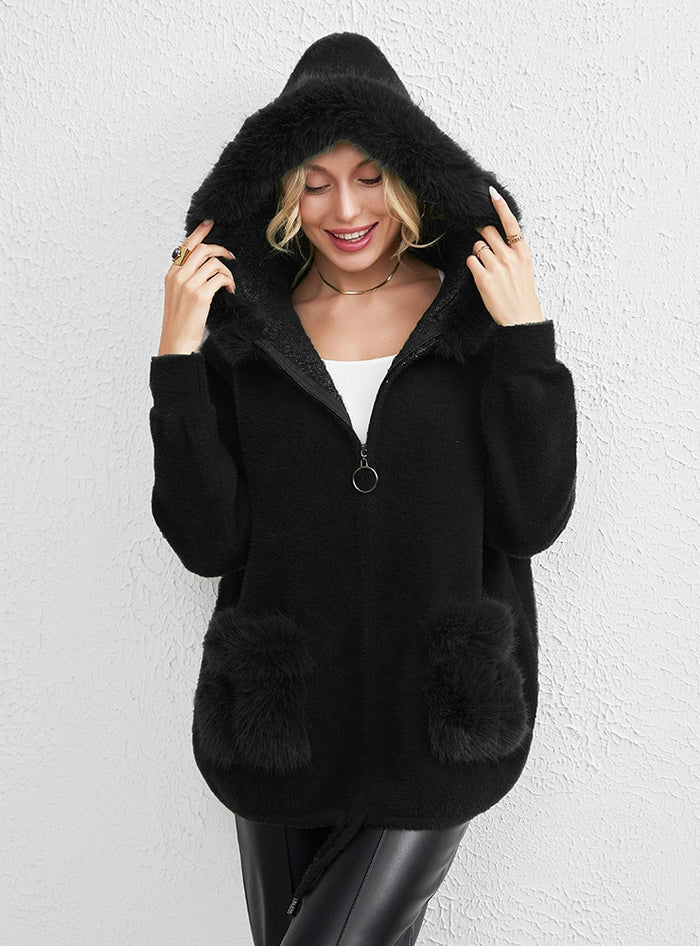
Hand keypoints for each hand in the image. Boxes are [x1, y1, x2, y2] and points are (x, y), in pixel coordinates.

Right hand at [158, 220, 235, 354]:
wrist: (176, 341)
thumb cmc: (179, 322)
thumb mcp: (176, 295)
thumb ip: (185, 278)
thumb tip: (202, 265)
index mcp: (171, 274)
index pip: (185, 246)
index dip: (199, 232)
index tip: (210, 223)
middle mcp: (178, 276)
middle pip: (202, 249)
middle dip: (220, 250)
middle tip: (231, 256)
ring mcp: (189, 285)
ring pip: (214, 263)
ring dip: (227, 271)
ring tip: (229, 283)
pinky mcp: (201, 295)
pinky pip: (220, 278)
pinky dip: (228, 282)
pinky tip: (229, 290)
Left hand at [465, 187, 543, 326]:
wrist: (520, 318)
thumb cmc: (522, 295)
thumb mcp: (525, 269)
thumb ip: (514, 252)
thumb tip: (500, 239)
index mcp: (523, 253)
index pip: (511, 224)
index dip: (501, 207)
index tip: (492, 194)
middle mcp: (510, 257)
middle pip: (489, 231)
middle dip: (483, 233)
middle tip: (483, 240)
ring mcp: (496, 266)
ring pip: (478, 246)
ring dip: (478, 253)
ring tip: (486, 267)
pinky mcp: (483, 278)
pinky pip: (471, 260)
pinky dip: (472, 265)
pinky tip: (480, 274)